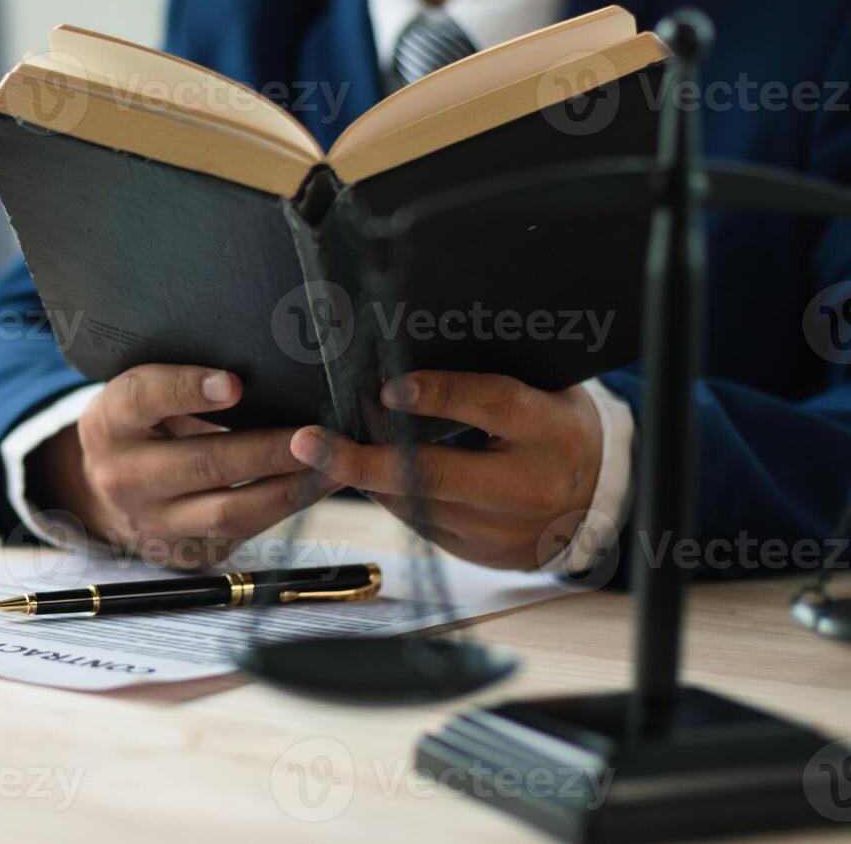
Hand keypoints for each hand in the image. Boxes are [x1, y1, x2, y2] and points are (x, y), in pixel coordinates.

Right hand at [28, 364, 340, 567]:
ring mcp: (152, 522)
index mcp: (109, 422)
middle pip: (200, 463)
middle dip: (265, 449)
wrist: (109, 495)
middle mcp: (123, 476)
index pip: (143, 398)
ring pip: (228, 511)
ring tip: (334, 465)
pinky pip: (242, 534)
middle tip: (314, 434)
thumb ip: (183, 384)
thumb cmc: (143, 426)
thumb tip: (265, 357)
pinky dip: (285, 509)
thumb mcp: (142, 398)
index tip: (234, 383)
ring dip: (288, 487)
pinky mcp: (183, 553)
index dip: (186, 388)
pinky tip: (318, 487)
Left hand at [289, 371, 601, 569]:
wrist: (599, 500)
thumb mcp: (542, 391)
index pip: (492, 406)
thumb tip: (406, 355)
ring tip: (323, 445)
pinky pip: (418, 523)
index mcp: (550, 430)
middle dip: (362, 459)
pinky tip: (362, 469)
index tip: (387, 387)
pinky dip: (386, 493)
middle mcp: (527, 486)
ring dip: (363, 472)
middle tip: (309, 441)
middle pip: (434, 474)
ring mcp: (500, 528)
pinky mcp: (478, 552)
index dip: (438, 394)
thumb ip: (486, 380)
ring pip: (414, 502)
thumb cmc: (556, 427)